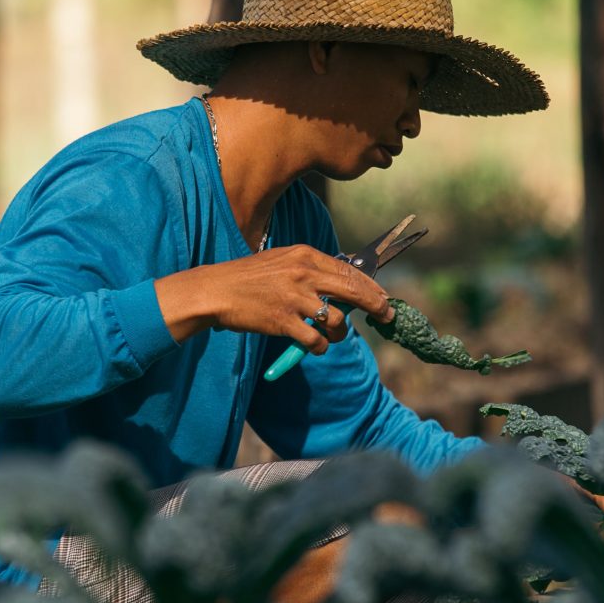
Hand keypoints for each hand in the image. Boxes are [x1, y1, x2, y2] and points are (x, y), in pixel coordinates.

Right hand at [155, 245, 394, 351]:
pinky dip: (320, 347)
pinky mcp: (284, 322)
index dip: (372, 286)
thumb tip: (342, 281)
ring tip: (330, 335)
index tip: (384, 298)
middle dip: (376, 306)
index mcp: (305, 256)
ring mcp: (295, 298)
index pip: (350, 270)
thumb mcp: (282, 262)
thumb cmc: (248, 279)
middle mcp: (304, 274)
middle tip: (387, 317)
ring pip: (338, 320)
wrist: (216, 291)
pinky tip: (313, 345)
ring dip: (339, 332)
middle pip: (354, 291)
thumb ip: (310, 269)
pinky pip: (317, 341)